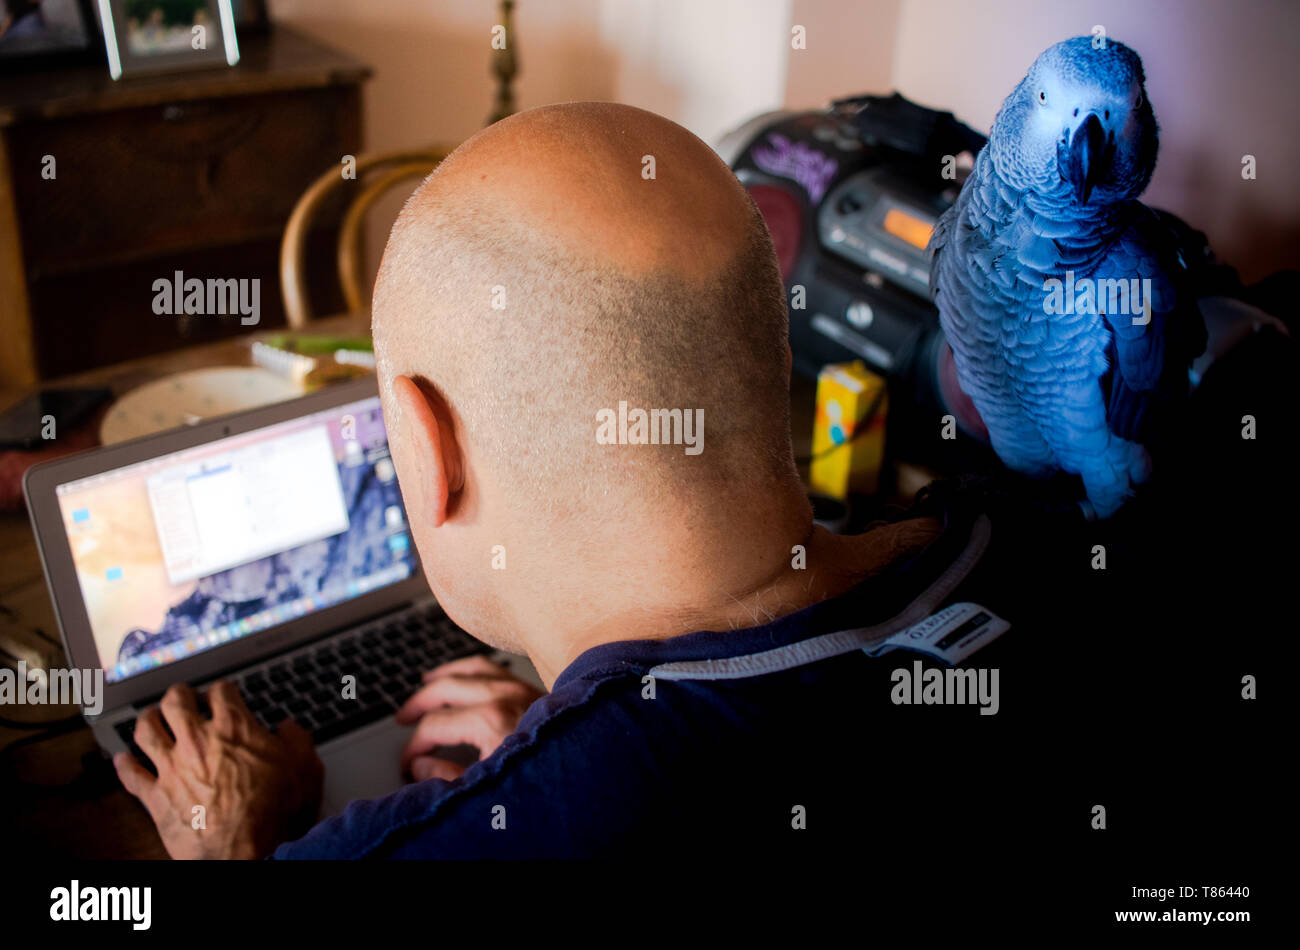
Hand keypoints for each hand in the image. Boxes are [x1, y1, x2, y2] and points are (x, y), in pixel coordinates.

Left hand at [114, 681, 323, 859]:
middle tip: (183, 696)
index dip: (223, 689)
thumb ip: (296, 740)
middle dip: (179, 695)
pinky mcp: (156, 797)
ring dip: (147, 720)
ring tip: (152, 717)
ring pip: (146, 730)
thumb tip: (288, 728)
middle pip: (175, 701)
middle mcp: (197, 741)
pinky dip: (124, 765)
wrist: (244, 854)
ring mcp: (172, 768)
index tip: (225, 694)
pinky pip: (130, 775)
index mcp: (234, 728)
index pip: (221, 691)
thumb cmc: (273, 813)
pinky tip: (122, 759)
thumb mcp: (305, 768)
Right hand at [395, 655, 544, 781]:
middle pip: (444, 689)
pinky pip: (493, 666)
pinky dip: (471, 667)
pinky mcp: (533, 686)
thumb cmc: (543, 778)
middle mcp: (503, 696)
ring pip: (469, 668)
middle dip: (418, 705)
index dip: (414, 745)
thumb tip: (421, 763)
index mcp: (489, 721)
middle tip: (402, 719)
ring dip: (442, 675)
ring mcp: (520, 687)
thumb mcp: (487, 789)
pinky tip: (463, 673)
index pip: (434, 726)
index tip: (409, 762)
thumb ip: (447, 777)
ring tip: (423, 685)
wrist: (591, 766)